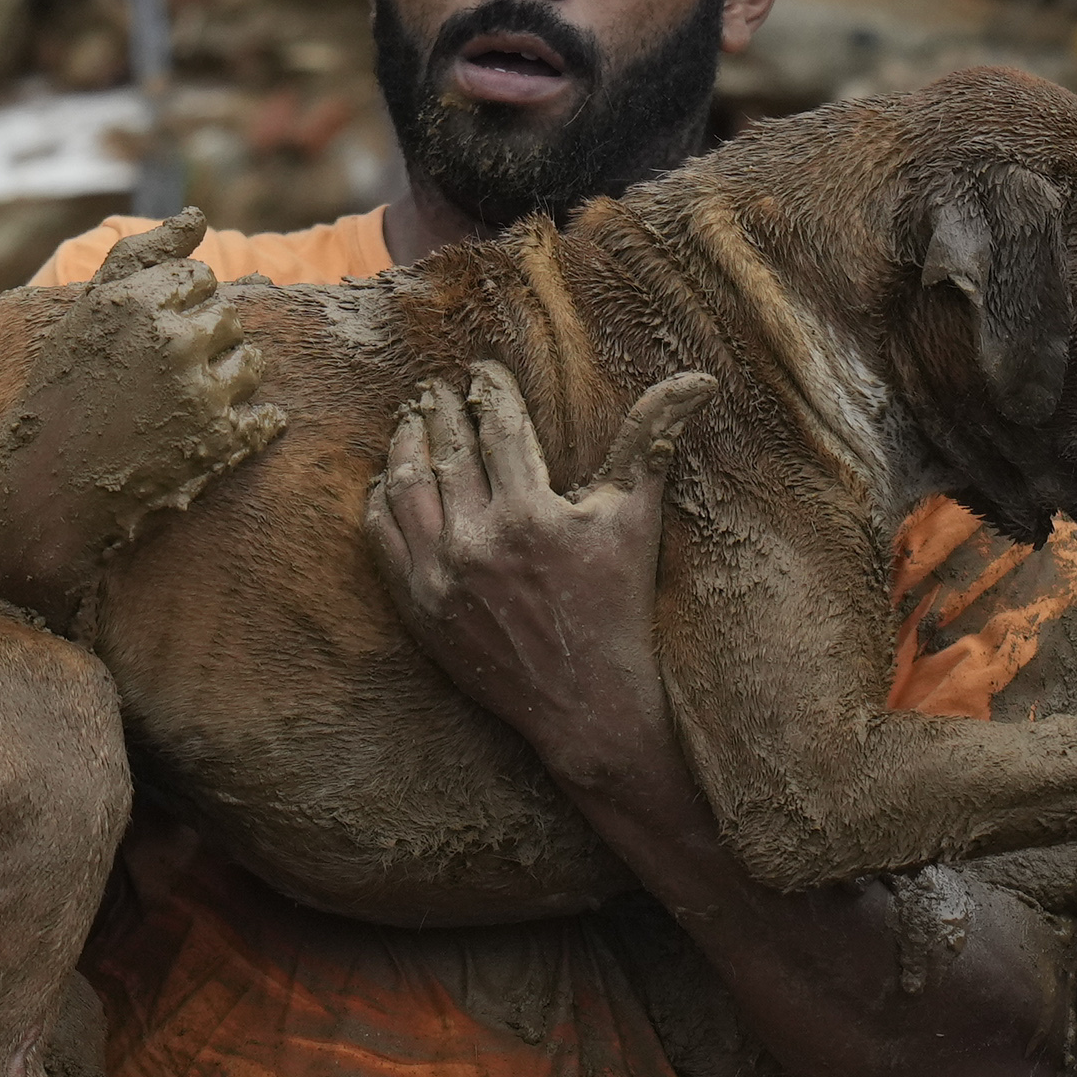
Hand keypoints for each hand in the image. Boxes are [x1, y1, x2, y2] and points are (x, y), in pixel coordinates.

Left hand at [368, 362, 718, 795]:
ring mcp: (440, 576)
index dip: (488, 388)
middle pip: (446, 448)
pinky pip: (382, 537)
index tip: (482, 369)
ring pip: (405, 486)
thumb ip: (652, 440)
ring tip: (409, 419)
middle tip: (436, 385)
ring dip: (405, 443)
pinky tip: (386, 480)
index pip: (498, 425)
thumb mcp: (637, 520)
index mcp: (530, 512)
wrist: (586, 706)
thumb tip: (697, 379)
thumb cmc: (619, 610)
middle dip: (441, 408)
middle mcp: (476, 541)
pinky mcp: (418, 607)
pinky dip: (380, 501)